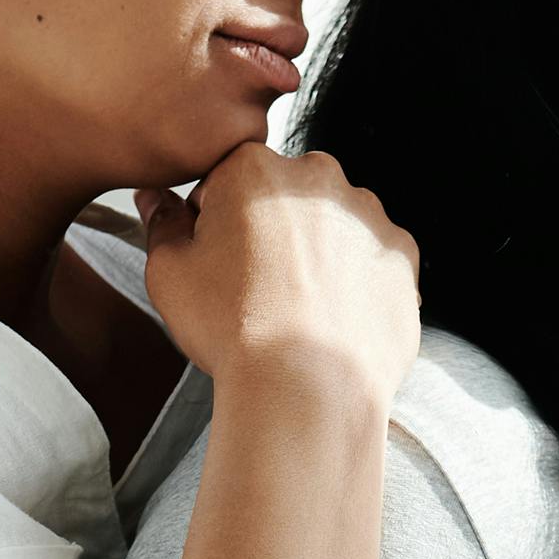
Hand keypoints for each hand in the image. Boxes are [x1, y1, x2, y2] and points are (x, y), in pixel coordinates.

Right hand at [137, 144, 417, 424]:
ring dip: (318, 252)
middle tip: (257, 289)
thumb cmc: (230, 329)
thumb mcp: (170, 274)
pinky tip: (335, 319)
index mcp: (254, 168)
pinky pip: (373, 259)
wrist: (307, 389)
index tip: (216, 260)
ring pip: (333, 224)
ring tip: (299, 309)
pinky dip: (357, 281)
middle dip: (271, 229)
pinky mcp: (402, 256)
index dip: (214, 221)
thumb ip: (162, 225)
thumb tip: (155, 198)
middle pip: (285, 195)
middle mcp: (318, 176)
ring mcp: (367, 214)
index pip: (225, 179)